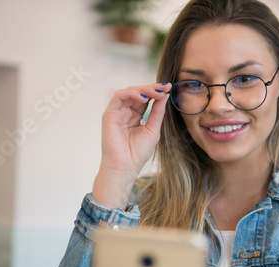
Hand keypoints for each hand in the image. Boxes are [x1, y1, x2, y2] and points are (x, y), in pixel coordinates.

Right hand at [93, 83, 170, 208]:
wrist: (125, 166)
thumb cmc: (137, 153)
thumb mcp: (153, 129)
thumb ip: (157, 112)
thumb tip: (165, 95)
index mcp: (135, 116)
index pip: (146, 98)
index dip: (157, 91)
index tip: (169, 87)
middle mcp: (125, 112)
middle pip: (138, 92)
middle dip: (152, 88)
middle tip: (164, 87)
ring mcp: (117, 112)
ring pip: (129, 91)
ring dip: (143, 89)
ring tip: (156, 93)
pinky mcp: (110, 113)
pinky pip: (119, 96)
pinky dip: (131, 93)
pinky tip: (143, 98)